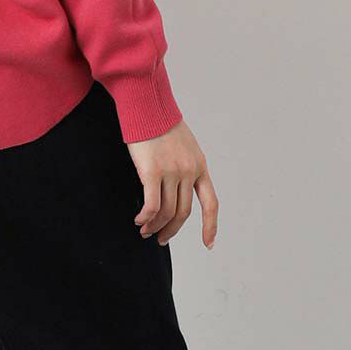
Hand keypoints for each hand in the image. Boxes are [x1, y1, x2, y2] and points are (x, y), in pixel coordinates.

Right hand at [127, 118, 217, 247]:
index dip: (211, 226)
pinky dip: (145, 217)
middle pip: (183, 212)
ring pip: (166, 211)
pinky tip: (139, 220)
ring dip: (155, 226)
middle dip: (172, 230)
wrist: (148, 105)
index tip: (209, 243)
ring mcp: (172, 172)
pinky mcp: (153, 172)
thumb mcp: (184, 146)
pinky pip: (151, 205)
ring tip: (145, 230)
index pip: (211, 203)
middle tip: (160, 239)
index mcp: (200, 166)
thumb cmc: (160, 124)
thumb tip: (175, 190)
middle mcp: (189, 171)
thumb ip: (185, 167)